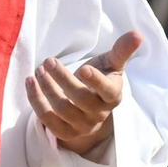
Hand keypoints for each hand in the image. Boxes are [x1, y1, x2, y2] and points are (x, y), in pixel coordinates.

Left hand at [25, 31, 143, 156]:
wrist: (91, 109)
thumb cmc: (101, 79)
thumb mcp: (112, 64)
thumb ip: (122, 50)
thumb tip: (137, 33)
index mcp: (112, 95)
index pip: (106, 91)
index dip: (95, 81)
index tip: (83, 69)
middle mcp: (98, 114)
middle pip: (79, 98)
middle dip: (62, 78)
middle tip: (48, 61)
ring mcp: (81, 125)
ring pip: (62, 109)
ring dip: (47, 88)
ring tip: (39, 70)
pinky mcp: (64, 133)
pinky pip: (47, 120)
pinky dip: (36, 101)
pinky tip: (30, 83)